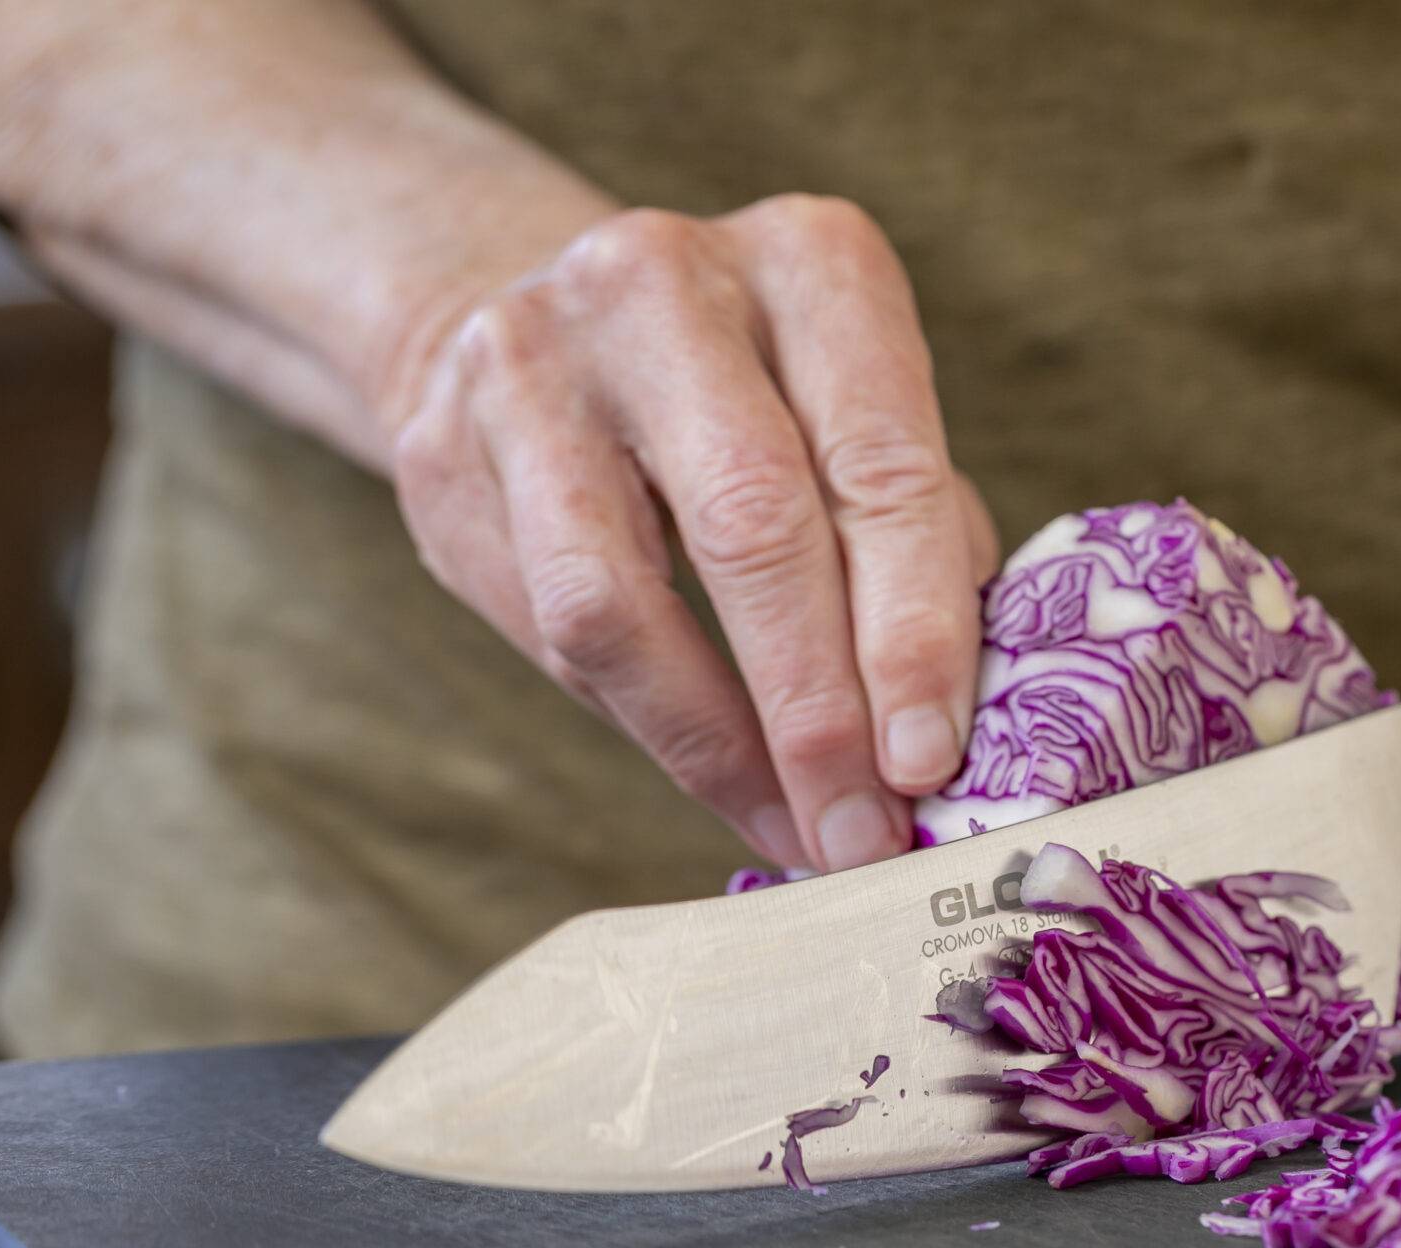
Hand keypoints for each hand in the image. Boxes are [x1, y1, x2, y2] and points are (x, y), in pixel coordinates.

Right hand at [385, 196, 997, 871]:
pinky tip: (729, 788)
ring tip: (800, 834)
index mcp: (812, 261)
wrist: (548, 321)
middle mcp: (662, 284)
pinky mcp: (440, 455)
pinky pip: (554, 634)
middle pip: (751, 528)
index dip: (911, 631)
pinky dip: (655, 733)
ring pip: (617, 600)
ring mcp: (530, 361)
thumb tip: (959, 728)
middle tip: (869, 830)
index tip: (933, 762)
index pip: (879, 463)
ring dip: (721, 747)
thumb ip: (923, 544)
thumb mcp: (863, 420)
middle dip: (819, 708)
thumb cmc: (765, 401)